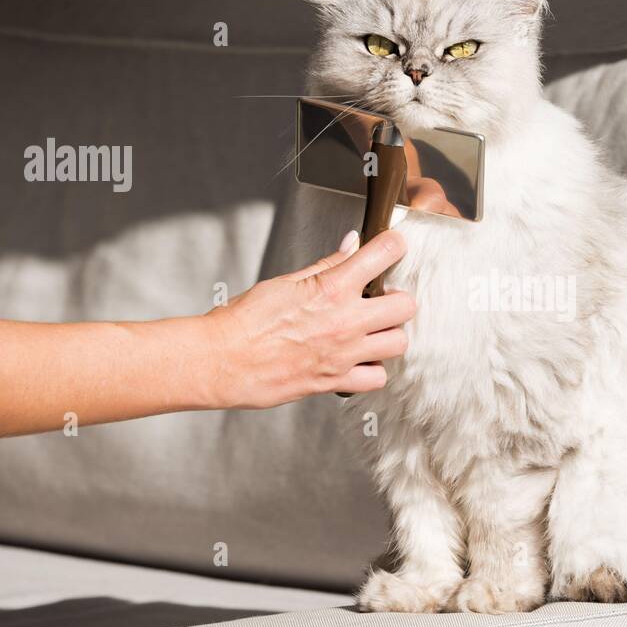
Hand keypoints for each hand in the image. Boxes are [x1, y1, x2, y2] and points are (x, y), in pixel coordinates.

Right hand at [203, 229, 413, 405]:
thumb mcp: (286, 281)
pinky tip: (360, 360)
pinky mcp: (335, 381)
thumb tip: (351, 245)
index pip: (384, 254)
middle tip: (382, 299)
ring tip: (372, 331)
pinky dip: (373, 370)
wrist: (221, 360)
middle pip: (405, 305)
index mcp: (332, 289)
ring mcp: (343, 354)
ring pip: (399, 343)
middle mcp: (345, 321)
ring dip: (389, 335)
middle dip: (397, 299)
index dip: (394, 246)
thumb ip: (327, 265)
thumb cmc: (243, 322)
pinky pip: (377, 379)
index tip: (394, 246)